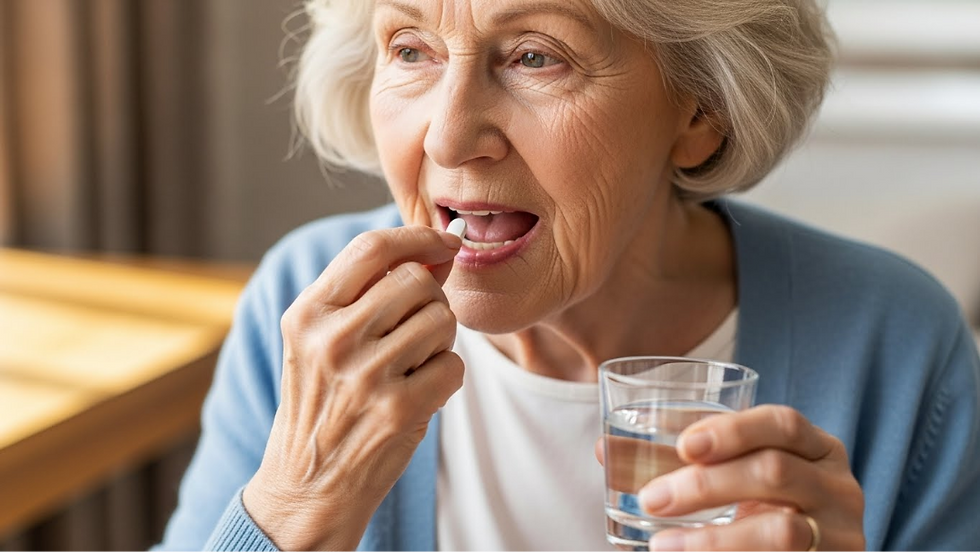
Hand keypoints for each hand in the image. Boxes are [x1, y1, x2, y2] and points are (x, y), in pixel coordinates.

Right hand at [243, 226, 463, 550]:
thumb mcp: (322, 340)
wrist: (306, 485)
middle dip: (431, 300)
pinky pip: (454, 365)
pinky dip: (447, 378)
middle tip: (416, 332)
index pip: (371, 248)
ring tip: (413, 366)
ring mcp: (365, 375)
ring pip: (442, 319)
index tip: (447, 242)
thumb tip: (438, 252)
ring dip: (440, 341)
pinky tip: (419, 395)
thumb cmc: (323, 404)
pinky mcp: (398, 409)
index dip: (418, 236)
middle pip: (417, 280)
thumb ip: (371, 293)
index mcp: (308, 313)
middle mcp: (331, 338)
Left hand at [640, 405, 864, 550]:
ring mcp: (841, 535)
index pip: (783, 423)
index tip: (684, 445)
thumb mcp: (738, 480)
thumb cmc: (761, 511)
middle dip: (705, 484)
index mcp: (817, 449)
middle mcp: (838, 487)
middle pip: (775, 472)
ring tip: (661, 546)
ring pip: (781, 532)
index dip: (734, 430)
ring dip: (712, 540)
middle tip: (651, 498)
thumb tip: (605, 450)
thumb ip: (686, 464)